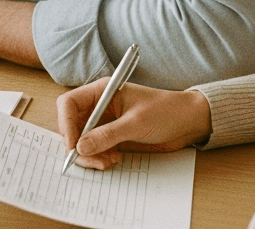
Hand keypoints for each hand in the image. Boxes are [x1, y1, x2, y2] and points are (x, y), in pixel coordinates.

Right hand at [56, 80, 212, 169]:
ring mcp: (105, 123)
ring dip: (90, 155)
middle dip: (78, 145)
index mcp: (102, 91)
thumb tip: (80, 147)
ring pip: (82, 141)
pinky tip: (114, 160)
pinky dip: (99, 158)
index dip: (66, 124)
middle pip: (72, 126)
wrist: (188, 123)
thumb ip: (107, 135)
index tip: (74, 146)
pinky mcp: (112, 137)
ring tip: (108, 162)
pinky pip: (95, 150)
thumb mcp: (136, 123)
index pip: (69, 104)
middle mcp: (100, 106)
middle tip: (92, 160)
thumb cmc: (166, 112)